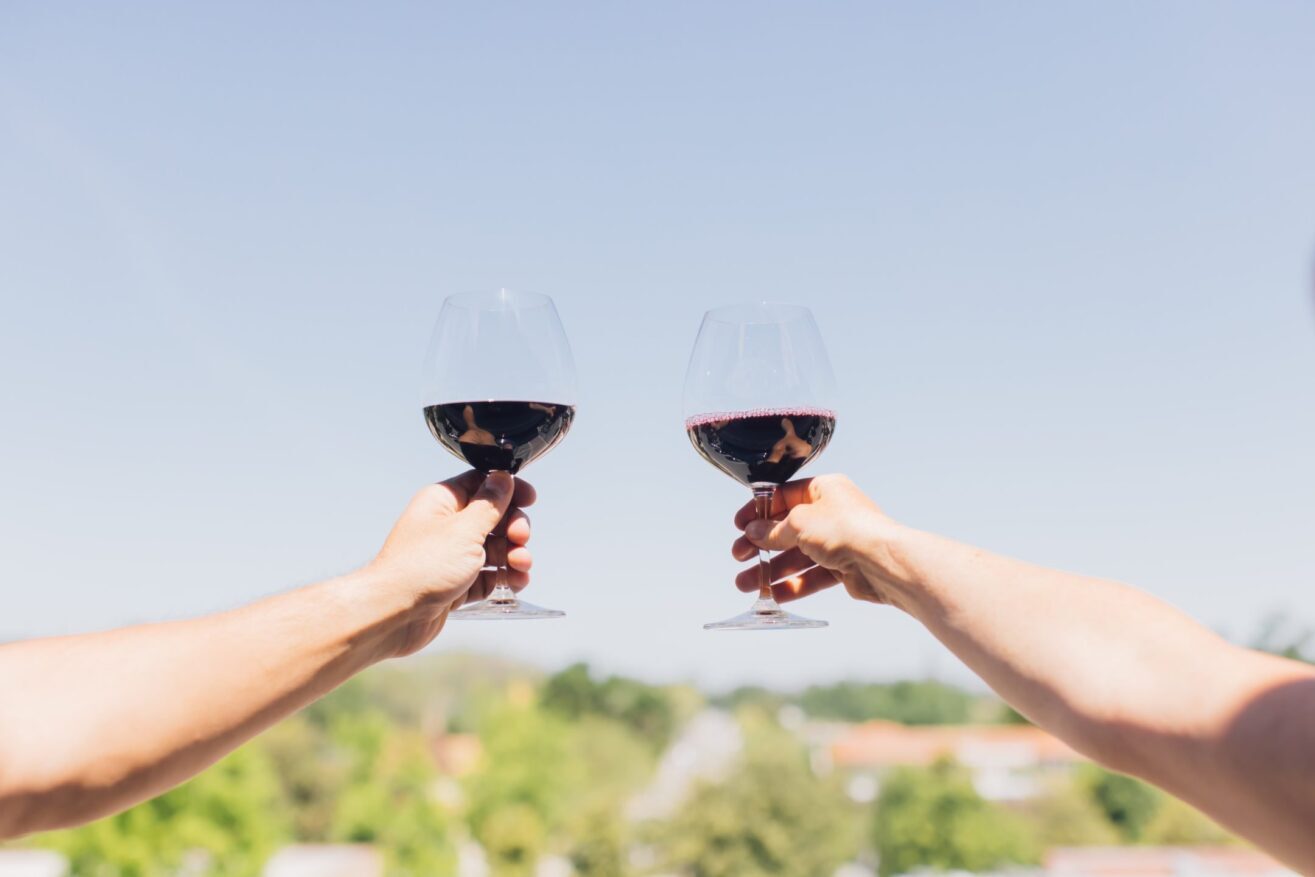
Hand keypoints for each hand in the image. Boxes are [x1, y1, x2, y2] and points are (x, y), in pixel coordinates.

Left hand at [367, 471, 535, 654]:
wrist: (393, 615)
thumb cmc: (421, 568)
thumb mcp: (464, 530)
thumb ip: (490, 504)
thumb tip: (503, 478)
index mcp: (443, 503)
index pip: (482, 485)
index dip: (508, 490)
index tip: (530, 498)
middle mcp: (446, 527)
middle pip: (493, 519)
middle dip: (514, 529)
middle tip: (520, 539)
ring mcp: (450, 557)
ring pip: (493, 550)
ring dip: (513, 556)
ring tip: (520, 567)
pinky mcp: (455, 584)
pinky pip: (488, 576)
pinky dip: (504, 578)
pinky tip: (516, 583)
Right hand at [731, 474, 905, 608]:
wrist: (883, 563)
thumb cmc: (848, 530)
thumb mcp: (799, 523)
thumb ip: (773, 530)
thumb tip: (753, 532)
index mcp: (825, 490)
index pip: (785, 496)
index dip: (760, 511)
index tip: (740, 525)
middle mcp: (832, 514)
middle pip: (788, 529)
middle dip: (761, 545)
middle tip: (740, 556)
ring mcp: (838, 542)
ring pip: (797, 556)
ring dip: (771, 570)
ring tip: (747, 584)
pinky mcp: (844, 568)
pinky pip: (812, 576)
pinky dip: (793, 585)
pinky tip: (774, 595)